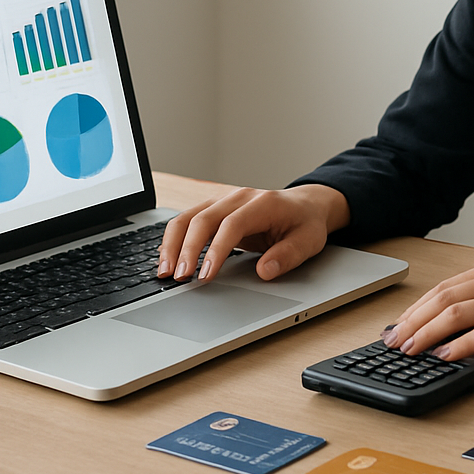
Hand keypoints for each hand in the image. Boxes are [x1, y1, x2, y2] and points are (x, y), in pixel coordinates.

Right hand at [157, 184, 349, 282]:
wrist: (304, 205)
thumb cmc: (305, 223)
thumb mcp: (308, 241)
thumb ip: (288, 255)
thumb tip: (265, 271)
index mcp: (262, 203)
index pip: (232, 225)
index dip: (216, 250)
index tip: (206, 275)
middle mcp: (238, 197)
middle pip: (203, 218)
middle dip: (187, 249)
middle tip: (179, 276)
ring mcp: (224, 200)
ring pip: (189, 217)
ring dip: (173, 243)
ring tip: (165, 270)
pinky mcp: (215, 209)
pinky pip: (189, 220)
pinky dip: (175, 238)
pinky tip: (167, 257)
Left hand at [382, 253, 473, 360]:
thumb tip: (471, 315)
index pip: (450, 283)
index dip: (420, 305)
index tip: (401, 323)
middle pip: (444, 295)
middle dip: (412, 319)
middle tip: (392, 340)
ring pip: (457, 313)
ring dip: (426, 333)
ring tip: (409, 350)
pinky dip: (459, 345)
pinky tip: (444, 357)